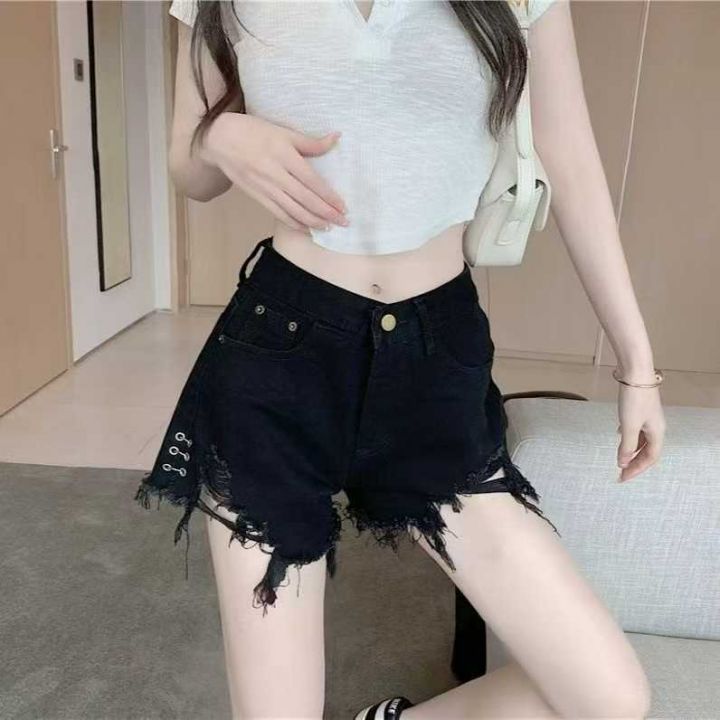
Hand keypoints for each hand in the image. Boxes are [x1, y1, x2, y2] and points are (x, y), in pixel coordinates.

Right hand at [198, 113, 347, 230]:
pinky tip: (307, 228)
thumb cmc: (254, 132)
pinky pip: (279, 213)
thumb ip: (310, 142)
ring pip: (293, 210)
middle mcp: (276, 175)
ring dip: (313, 221)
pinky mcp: (257, 196)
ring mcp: (266, 188)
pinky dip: (294, 223)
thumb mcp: (283, 132)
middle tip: (343, 223)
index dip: (329, 196)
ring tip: (328, 228)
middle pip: (306, 199)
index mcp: (285, 156)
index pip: (312, 181)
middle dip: (326, 213)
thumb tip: (337, 138)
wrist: (220, 140)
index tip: (343, 207)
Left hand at [616, 377, 665, 481]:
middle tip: (621, 472)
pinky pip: (637, 429)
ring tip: (621, 458)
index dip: (637, 470)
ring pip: (642, 440)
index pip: (650, 459)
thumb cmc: (635, 399)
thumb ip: (626, 446)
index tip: (623, 478)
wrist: (636, 374)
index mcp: (657, 433)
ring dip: (632, 450)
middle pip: (647, 451)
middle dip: (635, 463)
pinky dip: (629, 436)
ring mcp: (649, 418)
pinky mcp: (641, 409)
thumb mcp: (629, 426)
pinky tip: (620, 434)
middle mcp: (656, 427)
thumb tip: (622, 463)